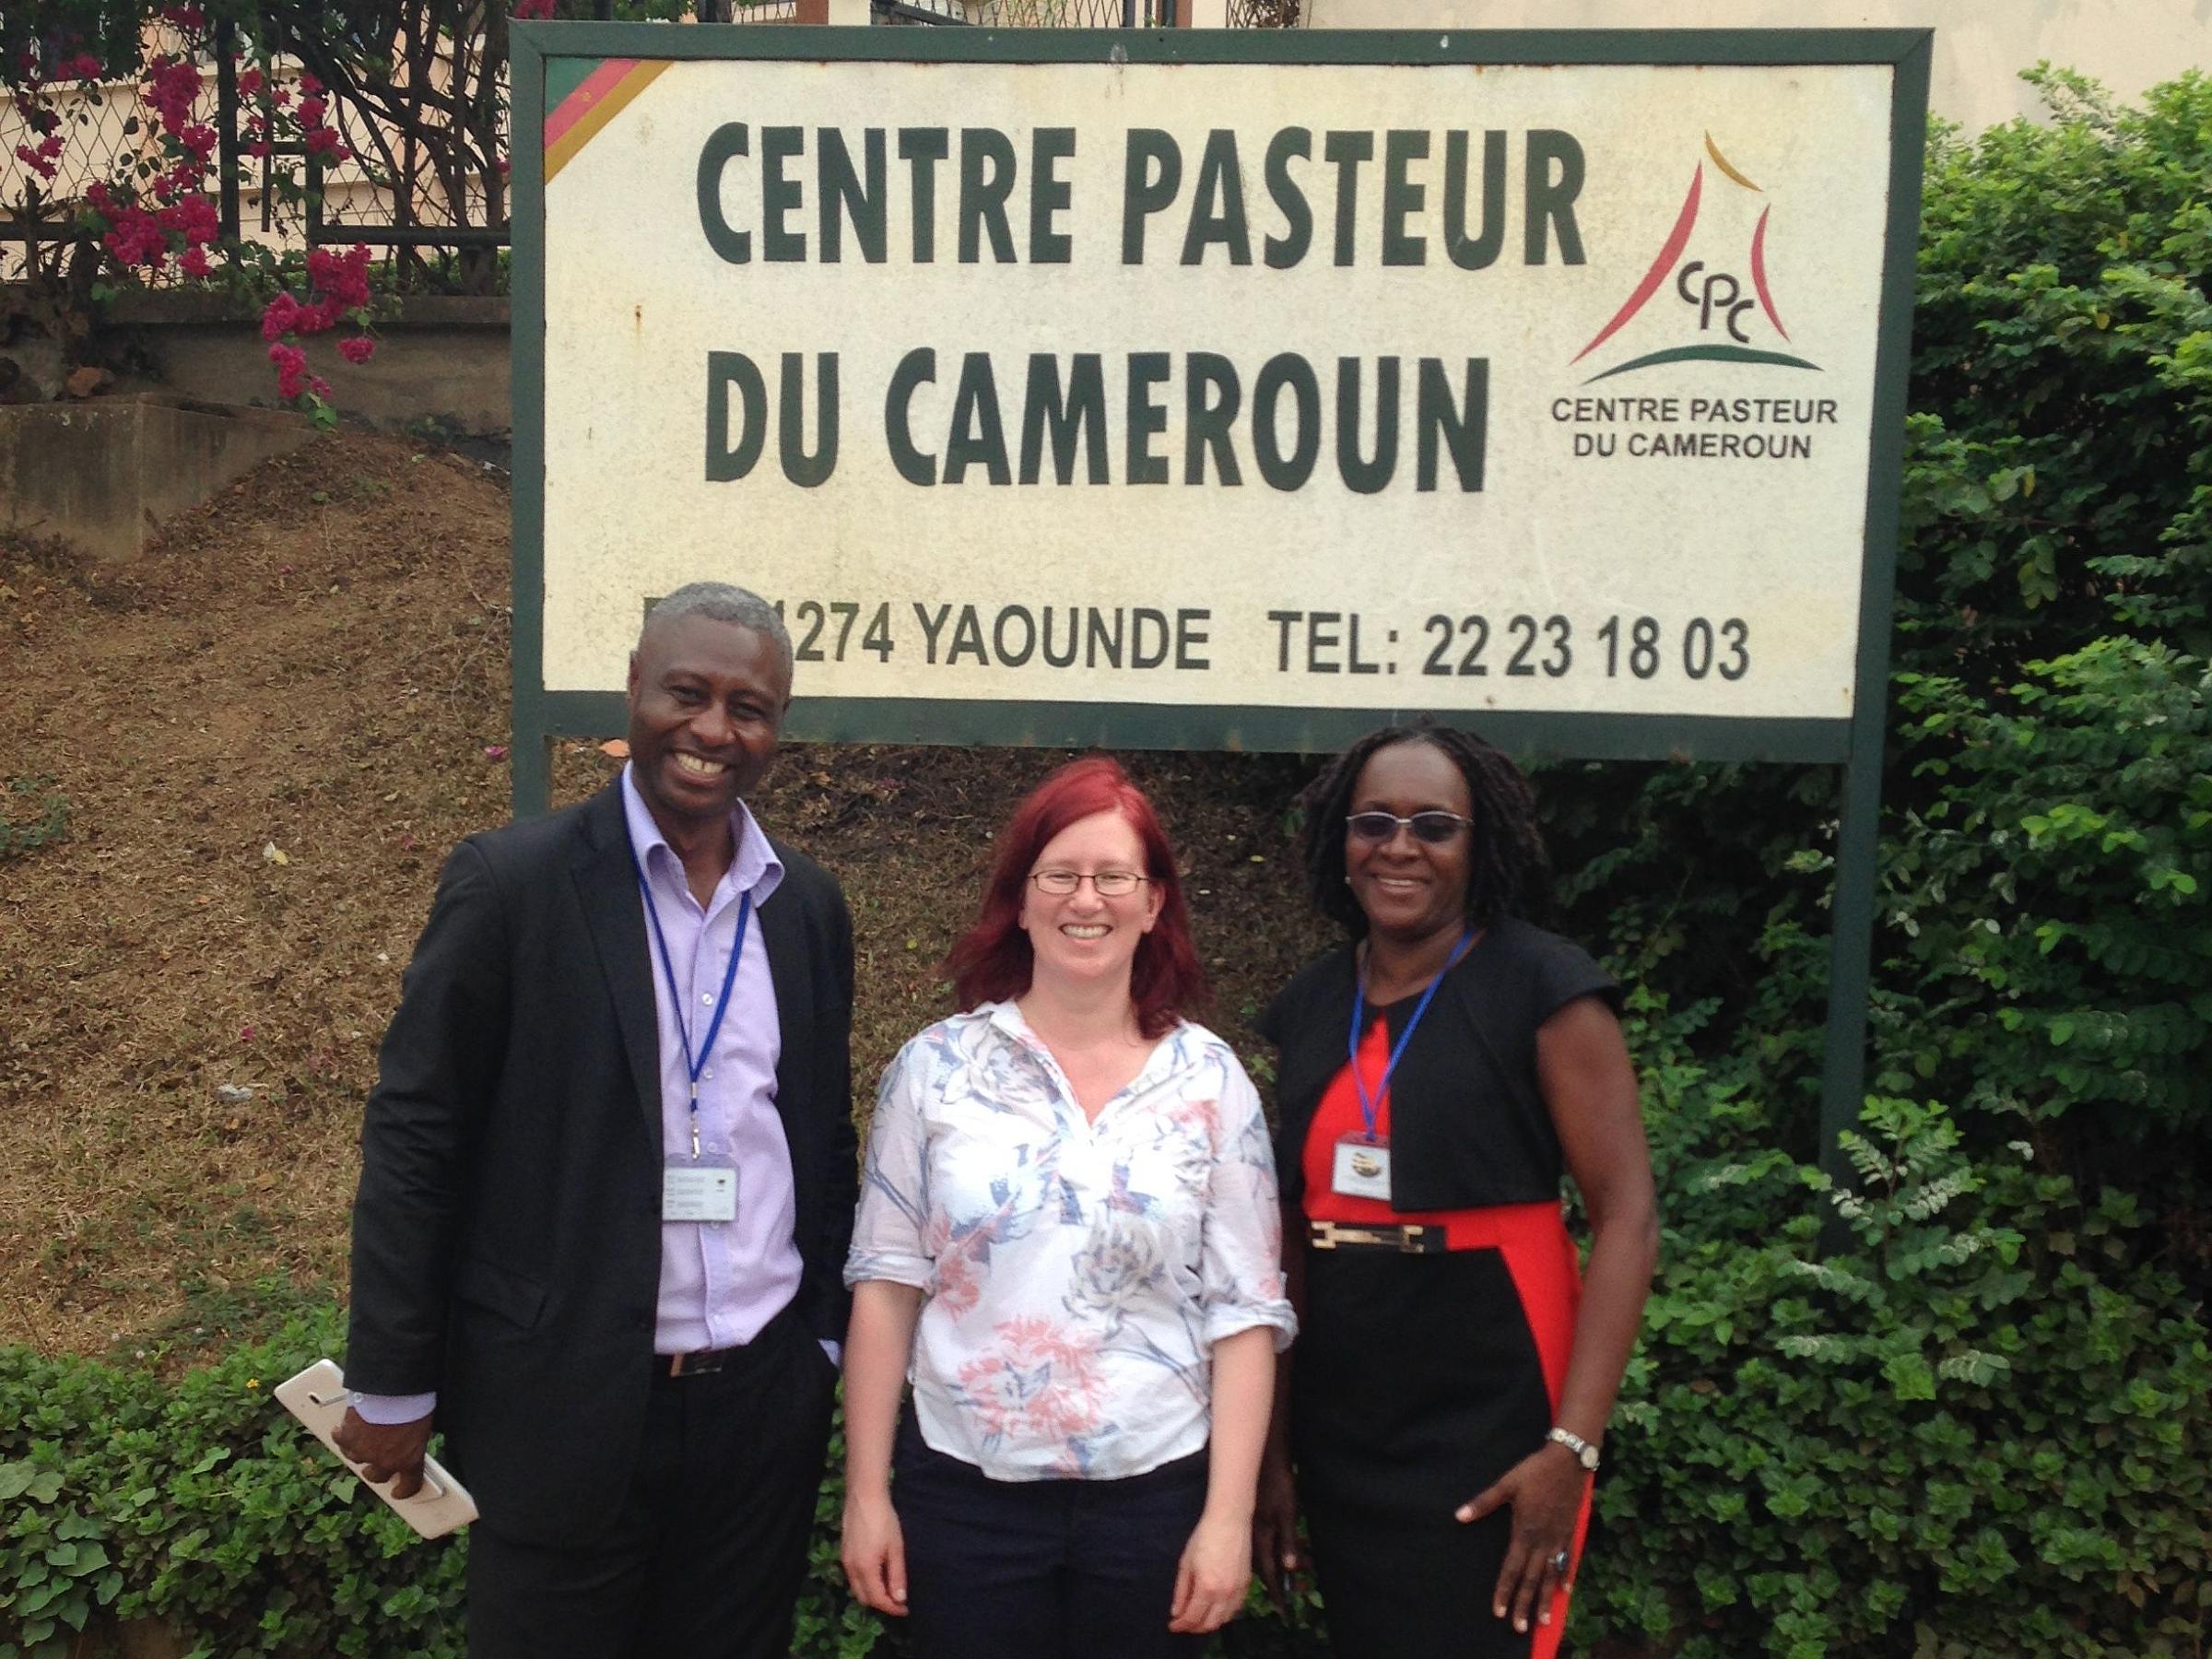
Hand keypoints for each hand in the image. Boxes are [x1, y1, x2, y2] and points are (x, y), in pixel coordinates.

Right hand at [331, 1407, 432, 1499]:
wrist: (393, 1389)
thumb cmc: (414, 1402)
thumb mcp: (424, 1425)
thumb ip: (415, 1440)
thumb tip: (412, 1440)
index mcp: (409, 1460)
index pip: (409, 1484)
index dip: (404, 1490)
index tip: (399, 1492)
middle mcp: (384, 1461)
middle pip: (376, 1476)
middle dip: (376, 1470)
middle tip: (377, 1461)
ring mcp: (363, 1451)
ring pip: (357, 1458)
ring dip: (359, 1450)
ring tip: (364, 1437)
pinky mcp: (347, 1438)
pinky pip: (341, 1440)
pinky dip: (343, 1433)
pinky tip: (346, 1426)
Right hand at [840, 1484, 907, 1616]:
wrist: (864, 1496)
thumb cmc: (884, 1520)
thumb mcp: (896, 1548)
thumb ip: (897, 1576)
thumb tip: (899, 1599)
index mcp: (865, 1569)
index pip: (877, 1599)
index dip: (892, 1608)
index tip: (906, 1609)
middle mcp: (851, 1569)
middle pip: (864, 1598)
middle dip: (881, 1604)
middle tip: (899, 1601)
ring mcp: (845, 1561)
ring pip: (857, 1589)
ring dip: (873, 1594)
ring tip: (890, 1589)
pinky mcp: (844, 1553)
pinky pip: (853, 1578)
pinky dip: (865, 1583)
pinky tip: (878, 1574)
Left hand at [1169, 1509, 1249, 1634]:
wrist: (1230, 1521)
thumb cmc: (1204, 1537)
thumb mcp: (1186, 1563)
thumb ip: (1181, 1591)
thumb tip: (1176, 1612)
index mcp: (1207, 1588)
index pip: (1192, 1617)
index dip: (1180, 1625)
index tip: (1172, 1625)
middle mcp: (1224, 1594)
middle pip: (1209, 1624)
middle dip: (1194, 1627)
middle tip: (1184, 1622)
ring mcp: (1238, 1591)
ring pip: (1224, 1620)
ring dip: (1209, 1623)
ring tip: (1198, 1617)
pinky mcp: (1247, 1586)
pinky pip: (1235, 1609)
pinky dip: (1224, 1615)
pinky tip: (1215, 1608)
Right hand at [1252, 1450, 1304, 1610]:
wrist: (1266, 1459)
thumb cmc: (1278, 1485)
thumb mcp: (1287, 1513)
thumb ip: (1287, 1541)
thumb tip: (1288, 1568)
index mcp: (1261, 1537)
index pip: (1268, 1572)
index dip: (1276, 1591)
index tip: (1283, 1609)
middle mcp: (1255, 1536)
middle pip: (1268, 1566)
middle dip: (1284, 1579)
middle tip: (1298, 1589)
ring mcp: (1256, 1527)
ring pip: (1270, 1553)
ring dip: (1287, 1562)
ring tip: (1306, 1566)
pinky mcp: (1259, 1519)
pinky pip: (1271, 1541)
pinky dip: (1284, 1547)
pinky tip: (1296, 1547)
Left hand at [1455, 1441, 1586, 1635]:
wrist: (1568, 1461)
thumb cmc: (1534, 1471)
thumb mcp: (1506, 1484)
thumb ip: (1484, 1502)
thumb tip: (1459, 1516)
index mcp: (1524, 1532)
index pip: (1511, 1569)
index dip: (1505, 1591)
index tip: (1499, 1611)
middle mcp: (1542, 1541)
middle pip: (1531, 1579)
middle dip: (1524, 1604)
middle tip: (1519, 1629)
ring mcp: (1558, 1538)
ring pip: (1550, 1576)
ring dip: (1544, 1599)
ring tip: (1541, 1621)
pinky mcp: (1569, 1532)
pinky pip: (1567, 1560)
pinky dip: (1565, 1577)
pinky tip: (1564, 1592)